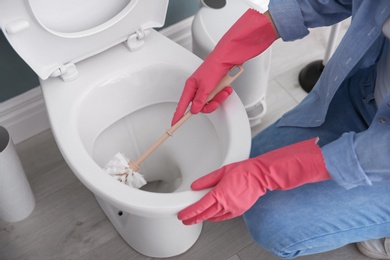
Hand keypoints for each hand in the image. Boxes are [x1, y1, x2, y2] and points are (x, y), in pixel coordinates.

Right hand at [171, 9, 276, 125]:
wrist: (228, 58)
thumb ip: (200, 100)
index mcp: (191, 86)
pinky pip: (217, 96)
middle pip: (200, 105)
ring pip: (210, 102)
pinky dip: (223, 94)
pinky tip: (227, 88)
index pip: (182, 104)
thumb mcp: (206, 87)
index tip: (175, 123)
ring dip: (219, 98)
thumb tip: (195, 109)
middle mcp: (197, 87)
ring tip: (224, 91)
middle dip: (210, 105)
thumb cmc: (214, 67)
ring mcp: (206, 87)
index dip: (178, 114)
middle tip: (215, 102)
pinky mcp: (215, 86)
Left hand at [178, 138, 330, 224]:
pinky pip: (223, 217)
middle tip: (185, 219)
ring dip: (203, 218)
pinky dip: (215, 218)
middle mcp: (225, 204)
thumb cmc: (244, 171)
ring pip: (213, 217)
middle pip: (205, 215)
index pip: (200, 207)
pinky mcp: (238, 211)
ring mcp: (232, 209)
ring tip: (195, 217)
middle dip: (193, 218)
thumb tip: (195, 186)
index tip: (182, 215)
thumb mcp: (221, 171)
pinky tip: (211, 216)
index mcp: (220, 194)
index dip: (189, 212)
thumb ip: (206, 180)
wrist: (260, 176)